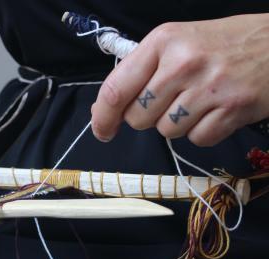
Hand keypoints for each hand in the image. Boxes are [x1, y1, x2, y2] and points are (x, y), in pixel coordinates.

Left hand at [91, 14, 268, 145]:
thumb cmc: (222, 44)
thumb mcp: (177, 42)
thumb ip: (141, 72)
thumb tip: (106, 111)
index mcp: (162, 41)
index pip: (116, 90)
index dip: (103, 118)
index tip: (102, 131)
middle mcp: (183, 62)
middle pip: (138, 118)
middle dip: (148, 117)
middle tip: (171, 100)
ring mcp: (209, 87)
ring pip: (166, 131)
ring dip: (178, 124)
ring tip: (199, 101)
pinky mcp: (233, 109)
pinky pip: (197, 139)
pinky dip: (204, 131)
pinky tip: (216, 110)